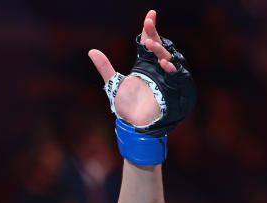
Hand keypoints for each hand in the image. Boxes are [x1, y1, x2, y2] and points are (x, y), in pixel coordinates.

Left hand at [88, 10, 175, 127]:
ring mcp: (165, 77)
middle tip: (148, 25)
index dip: (150, 28)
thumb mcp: (113, 83)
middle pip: (159, 46)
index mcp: (145, 63)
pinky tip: (163, 63)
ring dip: (160, 50)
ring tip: (150, 44)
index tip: (150, 14)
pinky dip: (170, 68)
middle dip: (154, 35)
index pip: (150, 40)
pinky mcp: (171, 88)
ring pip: (168, 57)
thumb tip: (91, 51)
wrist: (134, 124)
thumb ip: (104, 67)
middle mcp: (157, 67)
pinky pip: (175, 75)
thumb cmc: (127, 106)